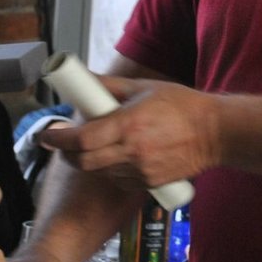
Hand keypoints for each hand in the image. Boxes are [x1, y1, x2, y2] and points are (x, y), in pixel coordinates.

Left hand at [40, 75, 218, 188]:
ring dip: (90, 161)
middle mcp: (133, 151)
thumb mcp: (144, 88)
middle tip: (63, 144)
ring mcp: (142, 171)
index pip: (81, 138)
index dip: (57, 138)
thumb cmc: (182, 106)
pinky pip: (119, 181)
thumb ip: (110, 86)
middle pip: (83, 162)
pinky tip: (120, 157)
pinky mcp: (150, 184)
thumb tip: (84, 78)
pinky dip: (111, 171)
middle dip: (66, 154)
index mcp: (129, 124)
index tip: (46, 134)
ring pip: (100, 173)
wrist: (215, 133)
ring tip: (95, 145)